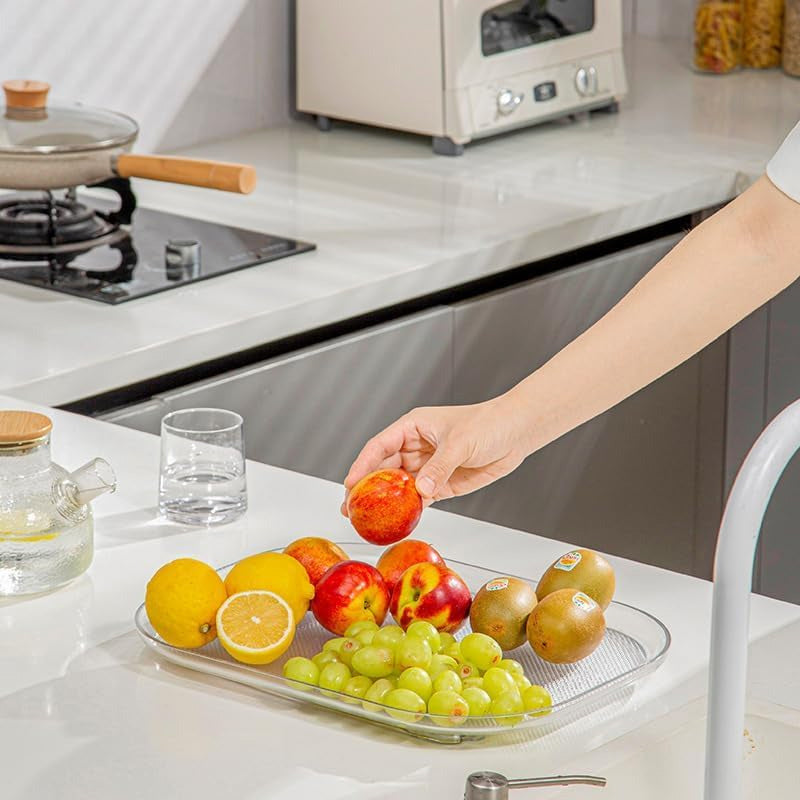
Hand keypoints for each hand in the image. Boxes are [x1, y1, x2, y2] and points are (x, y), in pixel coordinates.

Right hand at [342, 395, 529, 511]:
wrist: (516, 433)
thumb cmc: (489, 424)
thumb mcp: (461, 443)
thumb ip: (439, 467)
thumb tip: (420, 491)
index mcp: (413, 427)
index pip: (379, 447)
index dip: (362, 465)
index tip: (350, 484)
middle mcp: (415, 447)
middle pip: (383, 469)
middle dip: (366, 489)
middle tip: (352, 509)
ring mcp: (427, 467)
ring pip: (398, 487)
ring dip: (385, 503)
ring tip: (368, 520)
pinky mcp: (440, 484)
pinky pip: (419, 500)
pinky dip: (409, 511)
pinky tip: (398, 522)